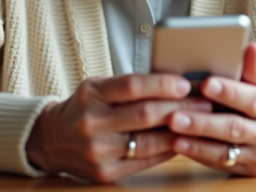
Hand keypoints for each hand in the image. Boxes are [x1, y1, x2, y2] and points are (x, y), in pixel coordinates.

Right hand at [26, 74, 210, 182]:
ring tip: (200, 121)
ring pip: (148, 141)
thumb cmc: (84, 107)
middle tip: (204, 102)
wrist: (52, 139)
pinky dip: (167, 150)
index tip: (185, 83)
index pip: (131, 86)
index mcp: (91, 94)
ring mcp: (98, 151)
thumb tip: (174, 82)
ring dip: (179, 131)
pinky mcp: (105, 173)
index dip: (161, 84)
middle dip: (180, 107)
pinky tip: (182, 140)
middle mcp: (92, 123)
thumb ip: (129, 86)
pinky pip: (145, 160)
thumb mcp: (97, 86)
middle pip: (144, 114)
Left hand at [168, 42, 255, 175]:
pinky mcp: (248, 171)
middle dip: (203, 123)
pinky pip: (220, 164)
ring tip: (173, 135)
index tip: (206, 84)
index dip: (229, 92)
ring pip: (225, 152)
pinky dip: (198, 155)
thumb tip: (250, 47)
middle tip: (175, 116)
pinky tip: (180, 146)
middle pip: (233, 128)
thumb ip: (254, 69)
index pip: (251, 99)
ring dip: (196, 144)